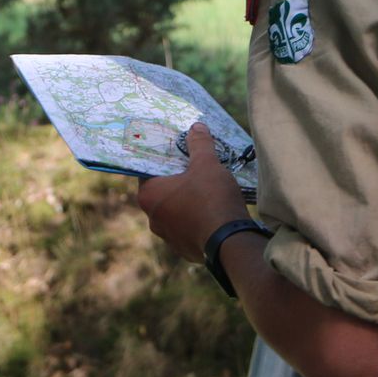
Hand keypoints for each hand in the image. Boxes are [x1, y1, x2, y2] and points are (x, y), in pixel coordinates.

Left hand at [135, 123, 250, 261]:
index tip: (176, 153)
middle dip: (177, 181)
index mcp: (149, 195)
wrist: (230, 241)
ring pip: (175, 212)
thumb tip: (196, 127)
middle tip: (194, 169)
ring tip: (207, 191)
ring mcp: (168, 237)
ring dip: (188, 202)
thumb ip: (199, 144)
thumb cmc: (211, 197)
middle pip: (162, 192)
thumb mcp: (206, 163)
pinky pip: (189, 228)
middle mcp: (152, 218)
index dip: (162, 161)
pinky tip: (213, 212)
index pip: (147, 172)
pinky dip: (198, 220)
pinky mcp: (185, 249)